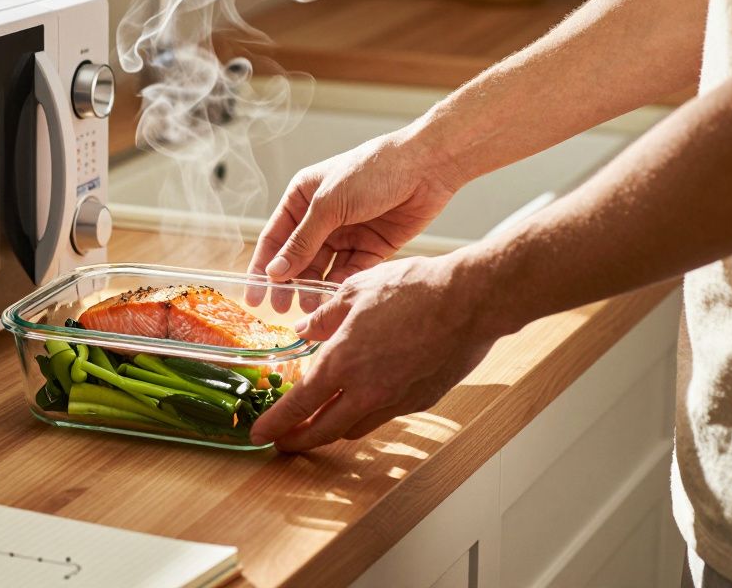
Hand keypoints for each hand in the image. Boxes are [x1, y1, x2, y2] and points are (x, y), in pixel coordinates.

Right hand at [247, 130, 462, 309]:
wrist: (427, 166)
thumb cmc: (373, 171)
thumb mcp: (329, 205)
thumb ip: (302, 241)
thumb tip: (275, 271)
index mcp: (302, 198)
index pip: (275, 238)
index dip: (263, 267)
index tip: (255, 296)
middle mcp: (321, 217)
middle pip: (298, 258)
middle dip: (290, 283)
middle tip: (283, 308)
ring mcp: (347, 233)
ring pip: (324, 268)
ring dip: (316, 287)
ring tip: (312, 307)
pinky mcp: (372, 247)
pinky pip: (352, 271)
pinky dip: (344, 284)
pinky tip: (338, 296)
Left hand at [250, 253, 503, 450]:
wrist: (471, 300)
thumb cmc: (414, 289)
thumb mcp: (355, 292)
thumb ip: (323, 317)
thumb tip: (303, 330)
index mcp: (343, 362)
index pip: (299, 404)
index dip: (276, 424)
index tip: (259, 434)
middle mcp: (367, 390)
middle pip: (324, 430)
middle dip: (299, 440)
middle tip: (283, 442)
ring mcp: (397, 399)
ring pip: (355, 427)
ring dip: (332, 429)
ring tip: (319, 422)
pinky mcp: (422, 400)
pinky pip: (384, 415)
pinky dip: (366, 414)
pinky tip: (363, 400)